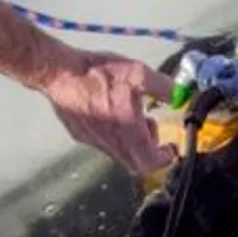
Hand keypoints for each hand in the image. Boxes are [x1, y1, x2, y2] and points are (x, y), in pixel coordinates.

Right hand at [39, 49, 177, 176]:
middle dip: (150, 151)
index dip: (164, 158)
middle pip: (137, 164)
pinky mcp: (80, 136)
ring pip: (120, 155)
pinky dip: (115, 136)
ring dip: (133, 143)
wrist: (57, 72)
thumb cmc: (96, 73)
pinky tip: (110, 112)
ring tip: (130, 115)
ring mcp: (94, 142)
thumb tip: (180, 95)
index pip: (151, 163)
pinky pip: (103, 145)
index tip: (170, 147)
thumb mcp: (137, 73)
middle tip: (150, 127)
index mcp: (128, 132)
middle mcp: (111, 143)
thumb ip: (163, 87)